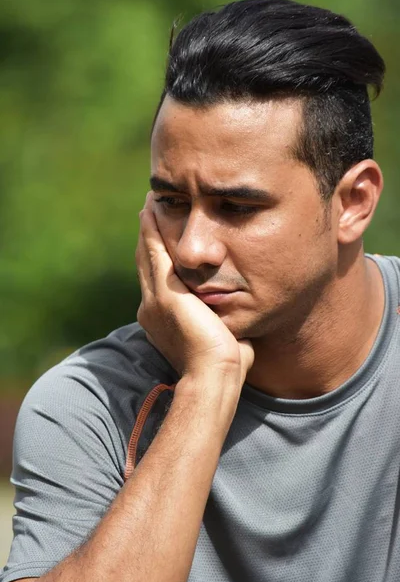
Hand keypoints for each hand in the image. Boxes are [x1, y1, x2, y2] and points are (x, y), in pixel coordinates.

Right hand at [135, 195, 253, 384]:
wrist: (216, 377)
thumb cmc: (225, 364)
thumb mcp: (219, 333)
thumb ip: (219, 317)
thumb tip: (234, 310)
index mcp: (162, 318)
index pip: (157, 278)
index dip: (157, 254)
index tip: (162, 234)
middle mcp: (150, 307)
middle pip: (147, 261)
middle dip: (149, 235)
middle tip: (150, 210)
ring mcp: (155, 299)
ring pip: (147, 253)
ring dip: (147, 227)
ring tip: (149, 204)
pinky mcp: (165, 293)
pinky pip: (154, 252)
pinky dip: (151, 230)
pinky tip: (151, 211)